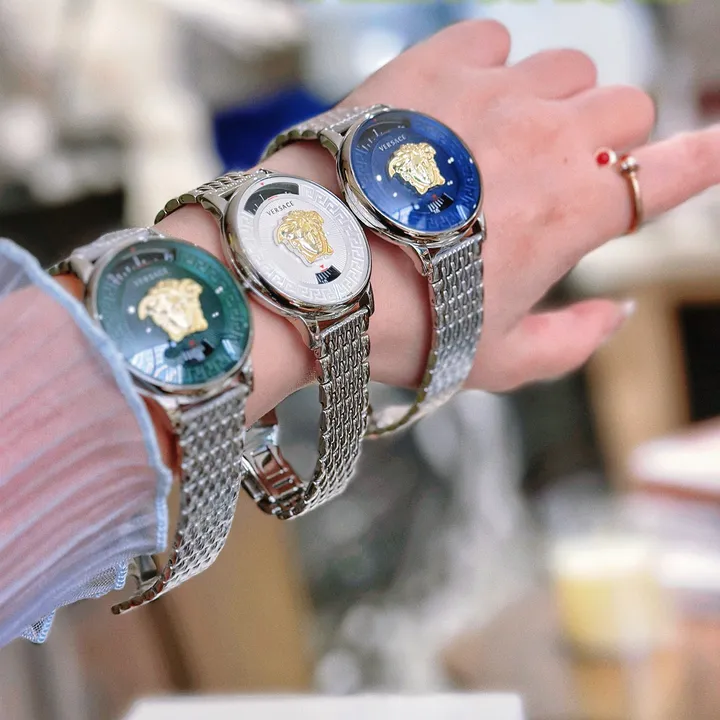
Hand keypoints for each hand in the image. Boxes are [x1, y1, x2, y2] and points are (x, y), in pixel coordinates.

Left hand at [72, 19, 719, 465]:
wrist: (311, 271)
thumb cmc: (405, 325)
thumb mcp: (497, 359)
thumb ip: (573, 341)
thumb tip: (617, 314)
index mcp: (576, 211)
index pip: (674, 170)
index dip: (701, 160)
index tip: (712, 151)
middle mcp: (550, 137)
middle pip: (625, 104)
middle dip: (606, 139)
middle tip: (556, 179)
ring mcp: (492, 92)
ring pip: (565, 65)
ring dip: (551, 101)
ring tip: (500, 145)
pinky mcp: (433, 63)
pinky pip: (493, 39)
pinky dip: (491, 68)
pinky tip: (457, 109)